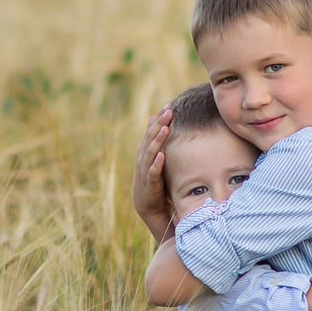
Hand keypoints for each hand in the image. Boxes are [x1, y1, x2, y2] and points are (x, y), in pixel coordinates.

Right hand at [131, 105, 174, 242]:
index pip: (151, 130)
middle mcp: (142, 158)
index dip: (159, 118)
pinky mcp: (149, 183)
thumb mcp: (154, 157)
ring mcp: (145, 170)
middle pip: (150, 137)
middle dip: (159, 123)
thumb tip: (155, 118)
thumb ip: (154, 138)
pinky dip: (156, 163)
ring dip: (157, 139)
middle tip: (169, 110)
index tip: (168, 105)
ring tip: (165, 128)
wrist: (148, 205)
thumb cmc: (154, 179)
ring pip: (150, 151)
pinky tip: (162, 155)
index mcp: (144, 150)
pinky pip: (153, 171)